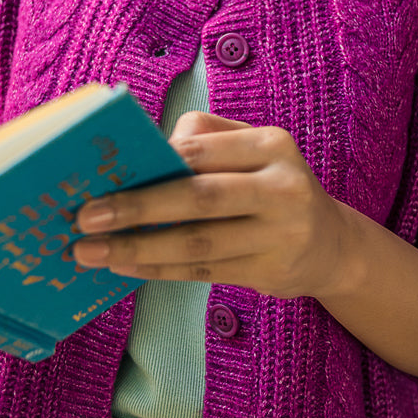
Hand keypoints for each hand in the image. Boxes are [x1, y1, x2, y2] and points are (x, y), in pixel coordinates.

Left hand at [73, 111, 353, 300]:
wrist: (332, 244)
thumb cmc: (271, 187)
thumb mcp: (251, 151)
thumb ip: (202, 144)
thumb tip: (137, 159)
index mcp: (272, 145)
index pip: (200, 152)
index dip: (150, 167)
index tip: (100, 179)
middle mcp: (283, 188)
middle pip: (199, 198)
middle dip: (136, 208)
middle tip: (85, 219)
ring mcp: (282, 234)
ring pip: (198, 242)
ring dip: (138, 247)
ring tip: (92, 251)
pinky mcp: (272, 272)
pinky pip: (204, 270)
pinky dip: (159, 269)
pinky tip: (125, 266)